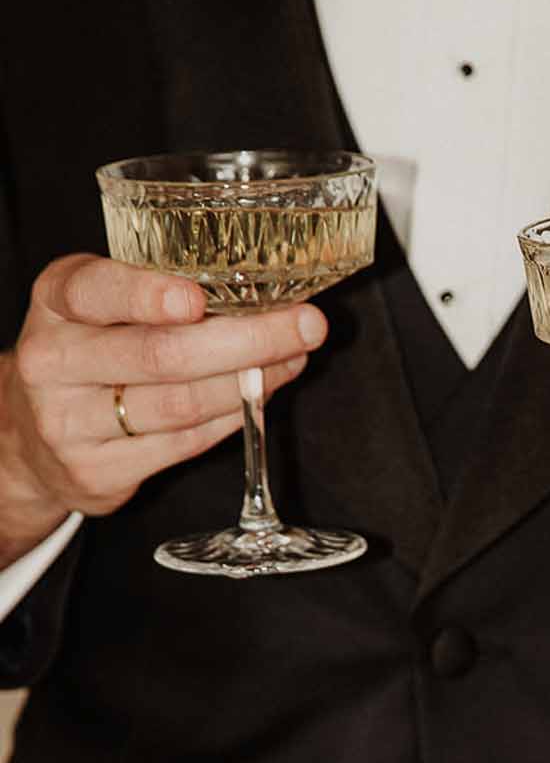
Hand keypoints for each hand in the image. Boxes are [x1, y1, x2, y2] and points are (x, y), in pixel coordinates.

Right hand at [0, 253, 326, 559]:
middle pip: (160, 355)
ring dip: (251, 382)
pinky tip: (260, 396)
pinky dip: (232, 418)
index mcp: (56, 301)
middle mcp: (53, 360)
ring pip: (180, 405)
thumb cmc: (89, 351)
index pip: (97, 291)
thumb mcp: (103, 305)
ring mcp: (69, 422)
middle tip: (304, 326)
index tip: (198, 299)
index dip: (149, 295)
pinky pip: (184, 443)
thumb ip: (159, 292)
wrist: (32, 431)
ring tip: (294, 359)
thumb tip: (262, 291)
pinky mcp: (96, 471)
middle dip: (246, 340)